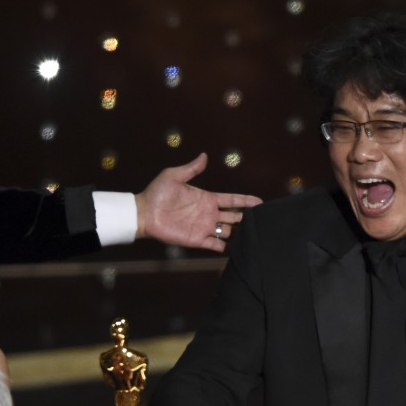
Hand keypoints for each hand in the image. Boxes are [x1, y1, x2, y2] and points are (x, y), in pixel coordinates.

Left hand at [134, 153, 260, 252]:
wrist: (144, 213)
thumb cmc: (156, 193)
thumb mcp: (173, 176)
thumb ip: (191, 169)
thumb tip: (204, 155)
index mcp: (207, 198)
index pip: (231, 200)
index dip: (245, 201)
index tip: (260, 202)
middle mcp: (209, 214)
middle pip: (234, 217)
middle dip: (247, 218)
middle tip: (262, 221)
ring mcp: (204, 227)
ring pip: (228, 232)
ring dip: (240, 233)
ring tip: (254, 236)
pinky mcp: (197, 240)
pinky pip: (216, 245)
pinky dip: (227, 248)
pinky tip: (238, 249)